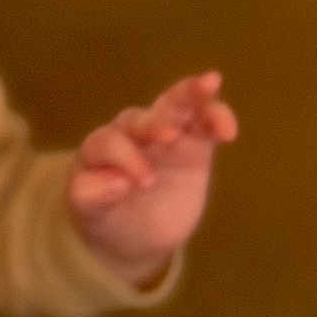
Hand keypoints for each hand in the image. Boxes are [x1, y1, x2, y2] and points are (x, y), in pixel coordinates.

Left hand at [68, 71, 238, 286]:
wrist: (134, 233)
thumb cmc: (105, 217)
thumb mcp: (88, 212)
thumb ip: (91, 196)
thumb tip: (119, 182)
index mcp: (99, 148)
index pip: (110, 143)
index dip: (126, 159)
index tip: (141, 184)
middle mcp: (130, 134)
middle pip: (142, 118)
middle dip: (156, 124)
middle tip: (168, 137)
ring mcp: (165, 134)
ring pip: (176, 105)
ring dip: (191, 93)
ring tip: (209, 83)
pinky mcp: (194, 144)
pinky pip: (206, 122)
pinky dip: (217, 117)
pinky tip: (228, 129)